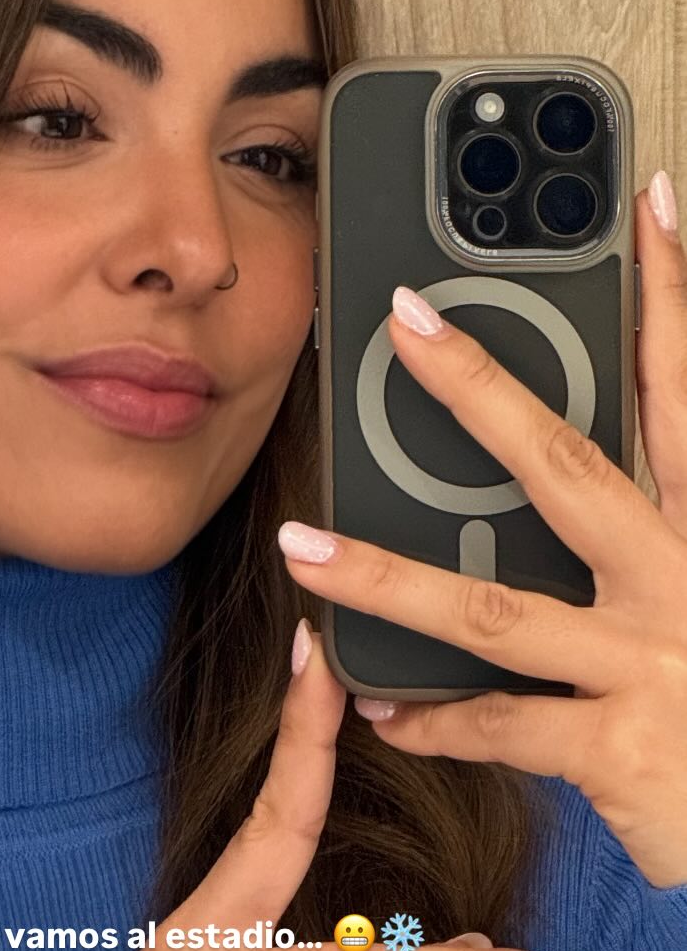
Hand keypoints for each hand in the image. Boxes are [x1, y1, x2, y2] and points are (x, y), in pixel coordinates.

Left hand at [280, 177, 686, 890]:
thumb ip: (653, 532)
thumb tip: (563, 485)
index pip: (684, 392)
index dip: (673, 292)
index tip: (651, 202)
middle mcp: (682, 581)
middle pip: (570, 464)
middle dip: (480, 387)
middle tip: (404, 320)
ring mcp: (652, 663)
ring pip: (495, 609)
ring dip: (386, 577)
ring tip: (302, 546)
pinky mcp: (624, 748)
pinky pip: (502, 724)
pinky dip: (434, 721)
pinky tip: (380, 708)